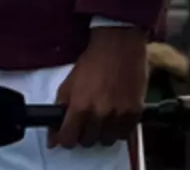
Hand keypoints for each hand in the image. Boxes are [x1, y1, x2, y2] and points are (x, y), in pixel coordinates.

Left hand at [50, 26, 147, 148]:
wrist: (118, 48)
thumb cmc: (91, 63)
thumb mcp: (68, 83)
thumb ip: (60, 108)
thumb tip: (53, 133)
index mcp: (80, 107)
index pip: (68, 138)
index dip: (64, 139)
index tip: (64, 136)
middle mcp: (100, 114)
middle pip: (87, 141)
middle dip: (82, 134)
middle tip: (82, 123)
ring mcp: (119, 115)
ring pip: (106, 141)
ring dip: (100, 134)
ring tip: (99, 119)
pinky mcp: (135, 114)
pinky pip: (123, 135)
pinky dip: (116, 130)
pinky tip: (113, 118)